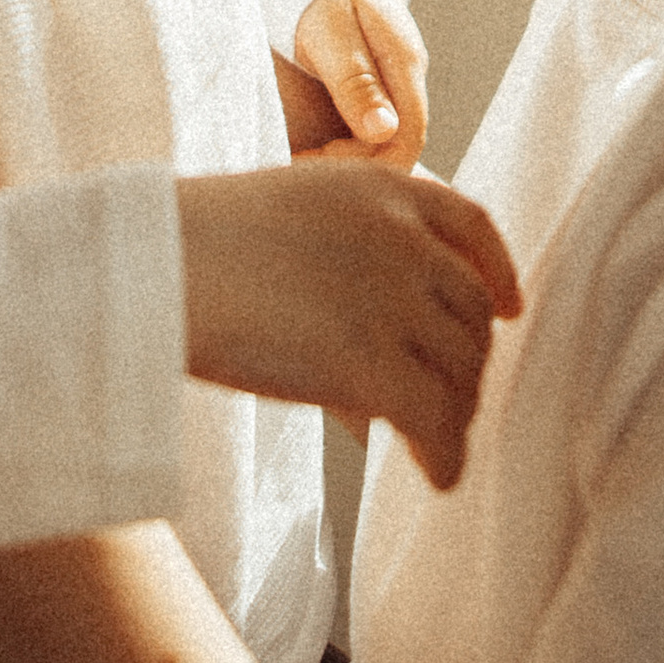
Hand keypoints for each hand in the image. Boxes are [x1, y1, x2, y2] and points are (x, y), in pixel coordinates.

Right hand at [176, 163, 519, 489]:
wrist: (153, 267)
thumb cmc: (196, 244)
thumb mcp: (296, 210)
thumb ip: (355, 251)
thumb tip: (387, 344)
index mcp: (383, 186)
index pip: (473, 226)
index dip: (500, 271)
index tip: (510, 308)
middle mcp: (402, 238)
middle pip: (471, 311)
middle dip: (468, 359)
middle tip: (452, 394)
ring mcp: (392, 300)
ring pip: (461, 371)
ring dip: (456, 411)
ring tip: (438, 439)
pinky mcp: (371, 366)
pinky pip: (437, 422)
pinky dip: (446, 455)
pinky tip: (439, 476)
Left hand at [290, 0, 427, 166]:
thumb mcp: (331, 34)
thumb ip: (356, 81)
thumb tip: (384, 131)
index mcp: (405, 62)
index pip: (411, 135)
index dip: (372, 161)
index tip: (323, 158)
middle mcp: (409, 77)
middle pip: (400, 145)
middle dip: (355, 165)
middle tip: (303, 160)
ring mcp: (399, 83)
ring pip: (388, 142)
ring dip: (349, 160)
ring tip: (303, 157)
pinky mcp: (383, 88)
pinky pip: (375, 131)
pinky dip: (347, 147)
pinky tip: (315, 146)